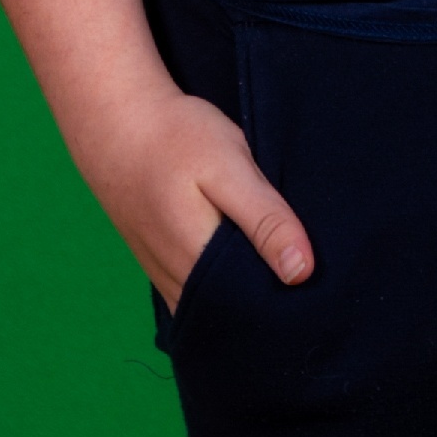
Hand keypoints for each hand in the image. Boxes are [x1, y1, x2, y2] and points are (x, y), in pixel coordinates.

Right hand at [64, 80, 316, 311]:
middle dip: (273, 304)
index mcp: (201, 263)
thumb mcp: (229, 167)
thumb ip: (265, 220)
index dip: (291, 305)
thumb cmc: (175, 138)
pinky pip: (200, 296)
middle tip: (309, 280)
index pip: (256, 310)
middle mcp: (180, 283)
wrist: (115, 122)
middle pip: (238, 315)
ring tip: (282, 272)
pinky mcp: (160, 268)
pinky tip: (246, 265)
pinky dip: (225, 289)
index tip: (321, 291)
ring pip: (218, 308)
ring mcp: (166, 279)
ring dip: (248, 297)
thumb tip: (302, 273)